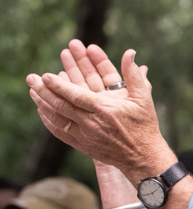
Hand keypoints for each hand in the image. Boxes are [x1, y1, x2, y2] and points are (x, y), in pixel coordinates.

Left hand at [26, 42, 173, 180]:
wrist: (143, 156)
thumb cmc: (145, 125)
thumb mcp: (143, 98)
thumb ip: (134, 74)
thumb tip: (130, 52)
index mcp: (105, 109)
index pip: (76, 95)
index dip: (59, 85)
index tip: (46, 75)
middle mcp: (92, 123)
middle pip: (61, 105)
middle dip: (44, 90)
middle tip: (31, 78)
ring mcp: (85, 135)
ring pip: (57, 118)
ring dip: (42, 103)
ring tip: (32, 91)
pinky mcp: (82, 145)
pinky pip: (60, 132)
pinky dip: (48, 121)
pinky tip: (41, 111)